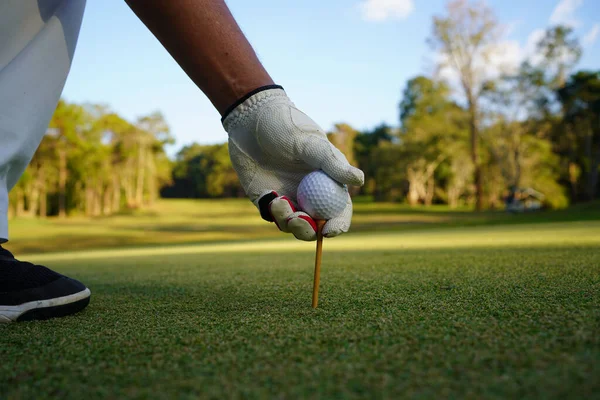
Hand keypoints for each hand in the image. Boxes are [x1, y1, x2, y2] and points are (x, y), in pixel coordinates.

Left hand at [222, 86, 363, 240]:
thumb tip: (359, 180)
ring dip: (288, 222)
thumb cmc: (286, 125)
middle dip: (309, 230)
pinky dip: (273, 213)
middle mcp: (310, 193)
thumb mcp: (311, 143)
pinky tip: (271, 196)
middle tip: (298, 221)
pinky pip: (272, 214)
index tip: (330, 230)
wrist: (252, 117)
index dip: (338, 224)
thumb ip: (333, 164)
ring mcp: (288, 196)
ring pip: (292, 224)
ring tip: (280, 202)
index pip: (339, 210)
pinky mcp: (266, 197)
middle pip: (315, 225)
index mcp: (327, 181)